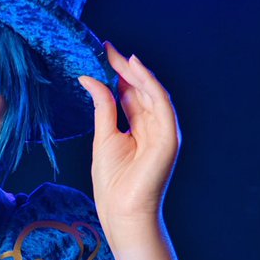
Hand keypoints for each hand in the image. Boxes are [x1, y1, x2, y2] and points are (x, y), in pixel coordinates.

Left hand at [79, 42, 180, 248]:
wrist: (123, 212)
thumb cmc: (112, 183)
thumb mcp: (103, 137)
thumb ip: (102, 107)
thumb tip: (89, 78)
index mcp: (138, 127)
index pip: (129, 93)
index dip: (117, 73)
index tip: (102, 53)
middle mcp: (154, 126)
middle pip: (141, 90)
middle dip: (125, 68)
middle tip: (106, 47)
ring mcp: (164, 132)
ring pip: (153, 93)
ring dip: (137, 72)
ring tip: (119, 55)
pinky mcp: (170, 139)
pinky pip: (162, 105)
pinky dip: (150, 86)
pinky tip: (135, 71)